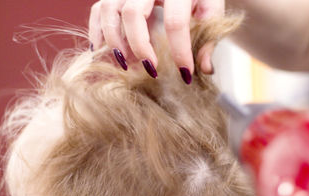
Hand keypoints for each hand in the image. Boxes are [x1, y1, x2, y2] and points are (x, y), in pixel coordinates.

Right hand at [89, 0, 223, 82]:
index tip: (185, 74)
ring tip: (127, 64)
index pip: (175, 22)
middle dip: (140, 47)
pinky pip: (99, 9)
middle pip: (133, 14)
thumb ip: (209, 37)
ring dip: (115, 41)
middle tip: (151, 69)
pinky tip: (104, 50)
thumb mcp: (210, 9)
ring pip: (110, 10)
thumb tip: (205, 69)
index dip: (180, 51)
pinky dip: (97, 31)